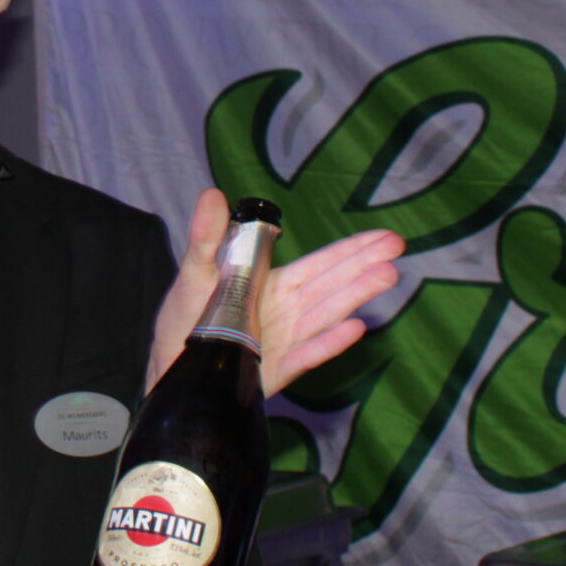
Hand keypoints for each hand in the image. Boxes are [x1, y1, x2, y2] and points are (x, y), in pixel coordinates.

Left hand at [149, 189, 405, 397]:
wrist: (168, 368)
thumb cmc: (184, 320)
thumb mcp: (194, 273)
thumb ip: (207, 237)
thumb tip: (213, 193)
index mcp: (270, 285)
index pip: (318, 265)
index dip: (350, 251)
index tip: (382, 237)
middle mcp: (284, 311)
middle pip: (330, 286)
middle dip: (362, 266)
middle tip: (396, 248)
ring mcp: (283, 342)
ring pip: (324, 315)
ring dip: (354, 296)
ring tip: (387, 276)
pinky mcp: (273, 371)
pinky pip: (305, 355)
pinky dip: (328, 344)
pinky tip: (355, 329)